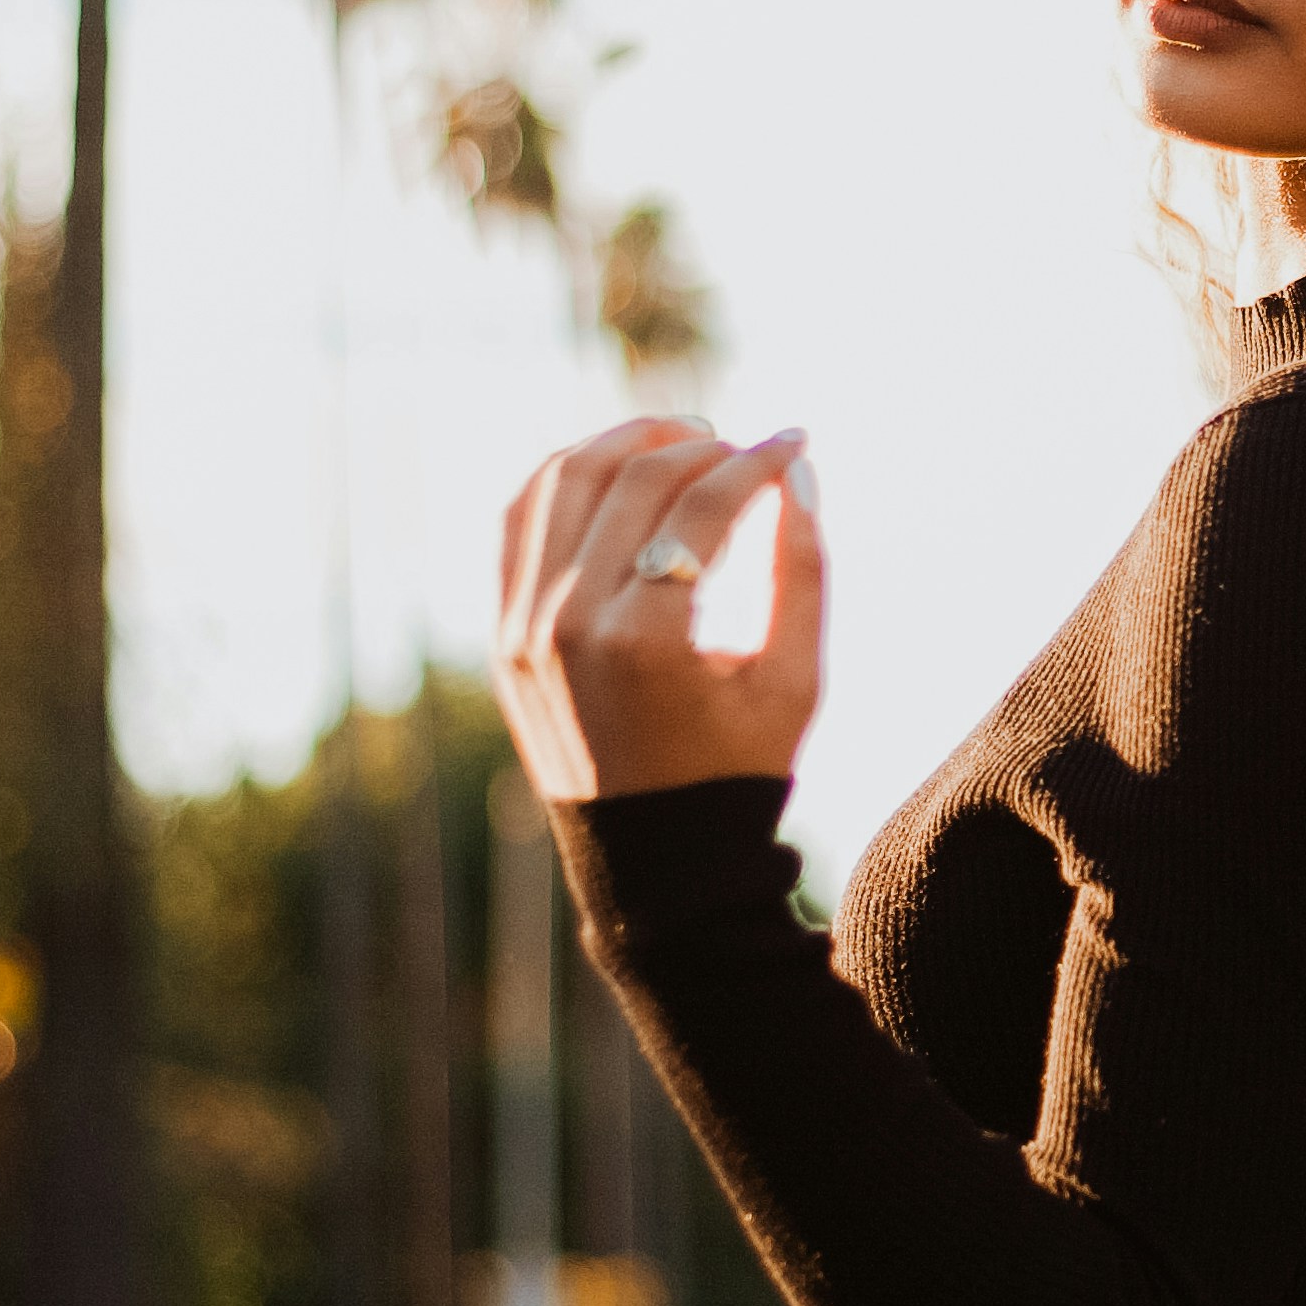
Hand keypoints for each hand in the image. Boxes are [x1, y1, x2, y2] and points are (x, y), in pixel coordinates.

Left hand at [493, 418, 825, 805]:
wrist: (654, 865)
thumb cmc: (738, 771)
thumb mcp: (793, 678)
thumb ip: (801, 567)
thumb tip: (797, 468)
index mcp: (647, 642)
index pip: (704, 508)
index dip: (758, 464)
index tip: (795, 441)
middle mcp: (569, 626)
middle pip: (635, 480)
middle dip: (699, 446)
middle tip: (741, 444)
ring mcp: (523, 628)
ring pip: (565, 480)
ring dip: (626, 442)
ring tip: (682, 441)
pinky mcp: (504, 632)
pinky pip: (521, 520)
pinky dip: (567, 478)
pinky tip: (617, 470)